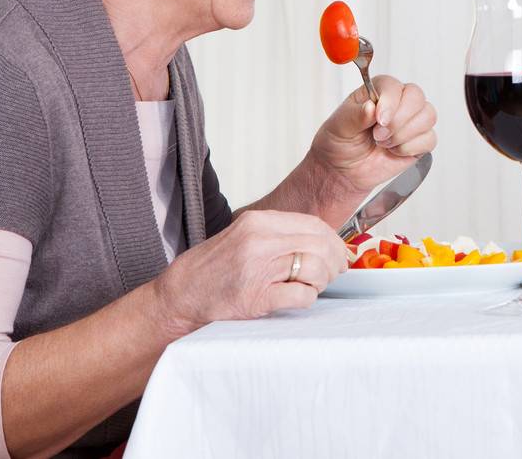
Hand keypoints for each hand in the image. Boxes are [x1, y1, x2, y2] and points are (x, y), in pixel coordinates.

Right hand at [153, 210, 347, 331]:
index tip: (340, 253)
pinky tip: (298, 299)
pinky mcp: (257, 298)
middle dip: (334, 262)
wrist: (181, 294)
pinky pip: (301, 296)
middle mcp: (259, 241)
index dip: (333, 241)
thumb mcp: (245, 236)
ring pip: (315, 268)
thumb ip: (280, 234)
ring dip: (322, 281)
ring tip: (313, 286)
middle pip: (319, 245)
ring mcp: (258, 269)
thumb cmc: (215, 268)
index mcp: (258, 222)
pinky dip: (307, 298)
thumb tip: (323, 240)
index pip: (313, 225)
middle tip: (333, 273)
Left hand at [310, 75, 438, 198]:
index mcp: (378, 91)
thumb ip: (354, 115)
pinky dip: (410, 148)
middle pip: (417, 97)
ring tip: (383, 143)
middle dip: (398, 120)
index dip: (390, 102)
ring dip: (403, 135)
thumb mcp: (339, 127)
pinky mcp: (420, 140)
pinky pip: (430, 139)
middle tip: (378, 135)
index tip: (379, 120)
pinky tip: (394, 151)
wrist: (345, 170)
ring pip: (428, 116)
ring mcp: (411, 120)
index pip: (394, 85)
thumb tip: (371, 107)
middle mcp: (399, 101)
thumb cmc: (341, 142)